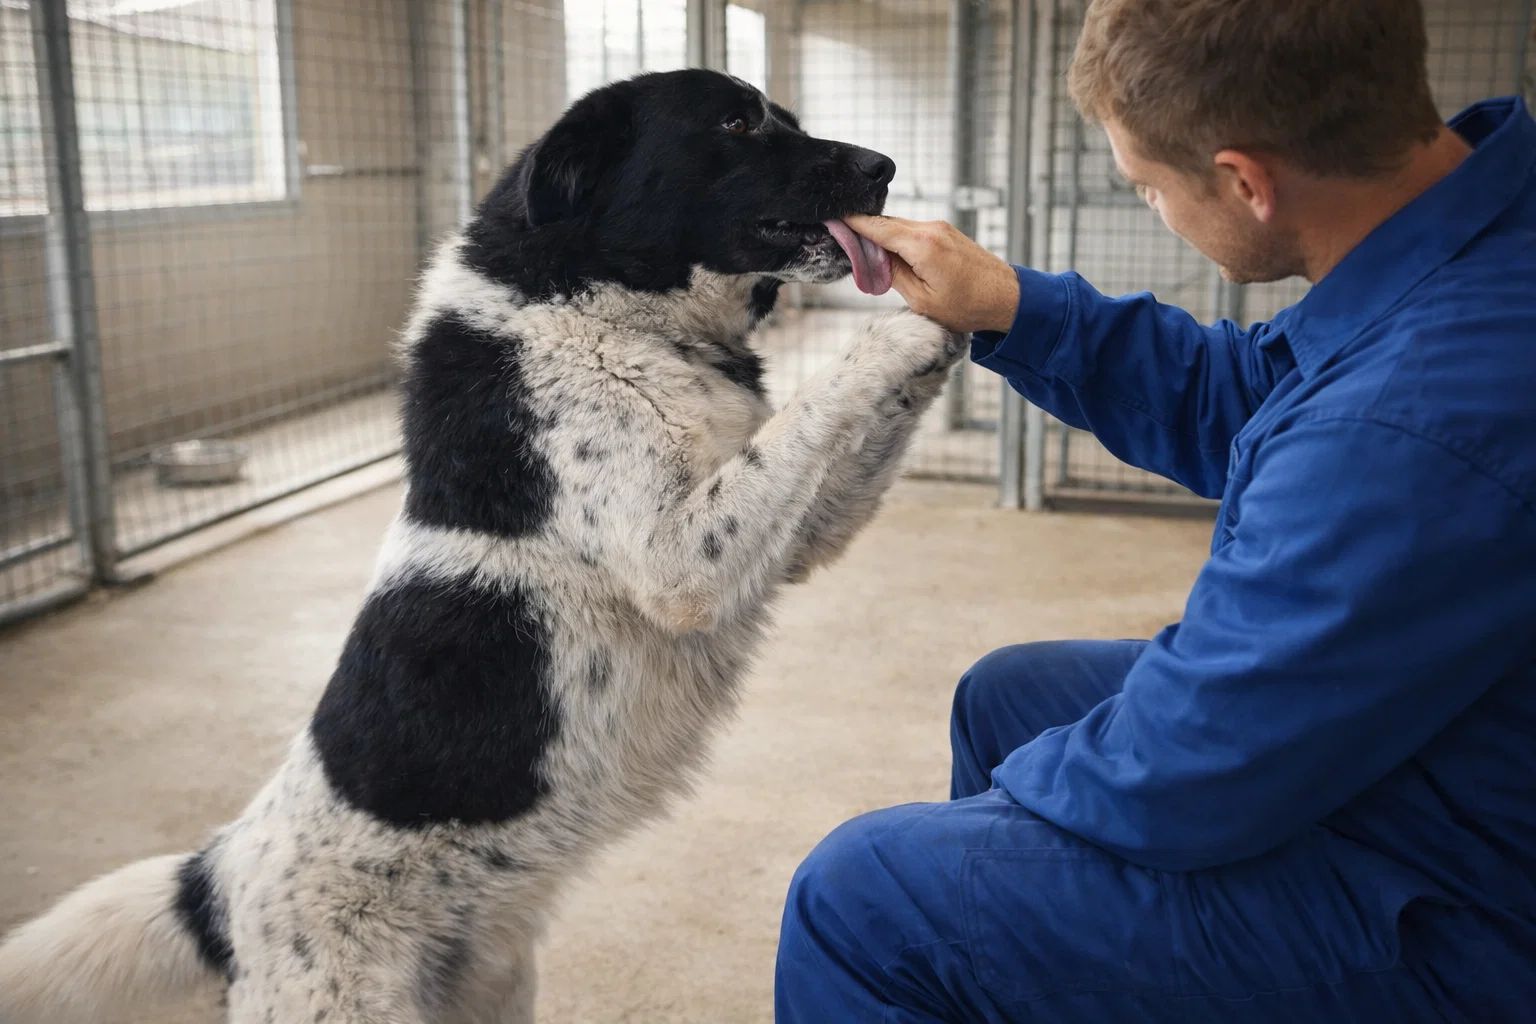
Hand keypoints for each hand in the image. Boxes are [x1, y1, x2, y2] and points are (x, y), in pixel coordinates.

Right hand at [844, 214, 1019, 333]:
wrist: (1006, 298)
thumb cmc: (968, 305)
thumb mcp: (921, 300)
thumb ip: (892, 274)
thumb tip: (872, 257)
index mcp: (921, 244)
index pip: (876, 226)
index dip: (851, 222)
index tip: (832, 218)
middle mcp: (930, 228)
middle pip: (885, 224)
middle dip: (863, 232)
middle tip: (843, 245)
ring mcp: (940, 228)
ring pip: (898, 227)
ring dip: (881, 239)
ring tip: (868, 259)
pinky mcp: (946, 233)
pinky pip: (913, 231)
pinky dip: (898, 240)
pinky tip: (892, 257)